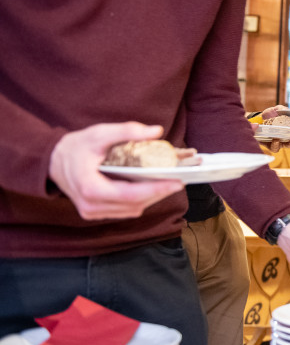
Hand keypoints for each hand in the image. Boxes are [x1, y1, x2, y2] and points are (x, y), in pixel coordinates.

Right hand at [48, 122, 183, 219]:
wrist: (53, 161)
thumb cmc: (77, 146)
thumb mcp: (100, 133)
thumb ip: (127, 131)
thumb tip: (156, 131)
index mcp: (90, 188)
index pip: (130, 195)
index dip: (156, 190)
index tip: (176, 182)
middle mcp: (91, 206)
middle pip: (134, 205)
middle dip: (159, 193)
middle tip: (180, 180)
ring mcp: (93, 212)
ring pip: (132, 210)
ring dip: (152, 198)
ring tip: (170, 183)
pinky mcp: (96, 213)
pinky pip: (125, 210)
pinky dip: (141, 200)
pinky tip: (153, 188)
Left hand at [260, 105, 289, 152]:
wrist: (259, 119)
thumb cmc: (271, 114)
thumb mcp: (277, 109)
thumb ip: (283, 109)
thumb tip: (287, 111)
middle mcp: (288, 135)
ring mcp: (280, 141)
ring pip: (288, 145)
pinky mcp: (271, 145)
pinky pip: (275, 148)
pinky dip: (276, 145)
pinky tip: (276, 140)